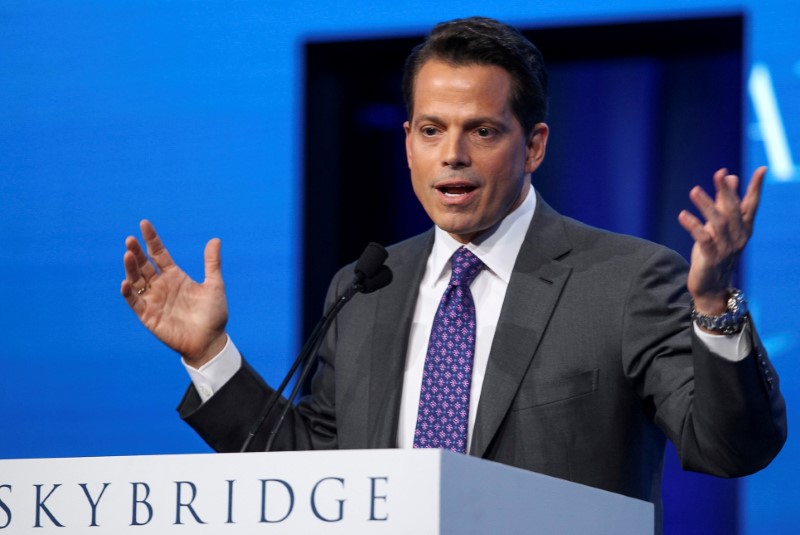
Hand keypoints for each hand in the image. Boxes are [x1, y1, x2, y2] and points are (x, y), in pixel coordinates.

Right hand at [121, 220, 227, 366]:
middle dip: (137, 253)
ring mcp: (154, 301)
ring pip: (137, 281)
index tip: (144, 224)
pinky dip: (129, 294)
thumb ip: (212, 263)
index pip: (159, 254)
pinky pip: (135, 303)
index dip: (151, 240)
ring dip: (131, 269)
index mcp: (176, 276)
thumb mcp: (214, 285)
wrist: (210, 341)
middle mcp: (162, 286)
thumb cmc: (214, 314)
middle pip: (145, 266)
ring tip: (127, 255)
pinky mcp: (149, 317)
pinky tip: (126, 283)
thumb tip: (215, 239)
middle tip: (130, 240)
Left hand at [678, 167, 765, 314]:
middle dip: (727, 191)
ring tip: (694, 190)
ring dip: (706, 206)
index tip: (762, 169)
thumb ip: (725, 202)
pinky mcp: (711, 259)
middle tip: (719, 173)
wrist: (710, 287)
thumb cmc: (715, 252)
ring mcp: (726, 249)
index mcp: (743, 229)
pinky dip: (693, 226)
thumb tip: (731, 177)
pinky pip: (703, 239)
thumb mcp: (720, 226)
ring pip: (718, 223)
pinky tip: (682, 215)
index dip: (755, 188)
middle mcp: (738, 237)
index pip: (751, 205)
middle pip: (733, 211)